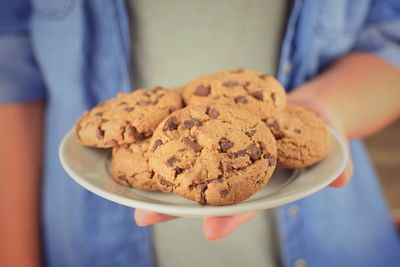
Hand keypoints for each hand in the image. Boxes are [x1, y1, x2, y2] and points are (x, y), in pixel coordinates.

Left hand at [134, 94, 353, 239]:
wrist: (298, 103)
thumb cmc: (316, 124)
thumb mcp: (330, 141)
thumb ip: (335, 164)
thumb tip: (341, 181)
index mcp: (260, 181)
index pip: (244, 204)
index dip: (230, 217)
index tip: (210, 230)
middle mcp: (234, 168)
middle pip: (201, 190)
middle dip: (173, 205)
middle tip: (142, 217)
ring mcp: (219, 146)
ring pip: (186, 162)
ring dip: (157, 173)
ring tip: (126, 180)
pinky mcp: (209, 122)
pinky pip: (185, 127)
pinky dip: (163, 133)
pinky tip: (139, 132)